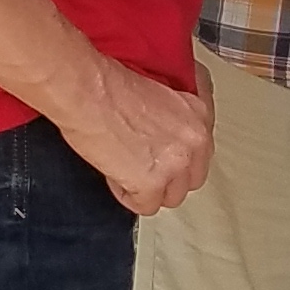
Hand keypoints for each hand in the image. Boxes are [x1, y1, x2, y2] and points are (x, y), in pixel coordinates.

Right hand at [61, 52, 213, 213]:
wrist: (87, 90)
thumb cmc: (109, 83)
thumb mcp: (157, 88)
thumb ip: (172, 114)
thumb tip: (164, 133)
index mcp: (198, 111)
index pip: (202, 148)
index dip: (178, 154)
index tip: (164, 153)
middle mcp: (194, 139)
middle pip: (192, 176)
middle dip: (169, 176)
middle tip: (144, 164)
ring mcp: (176, 163)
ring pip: (172, 196)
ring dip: (151, 189)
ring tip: (128, 171)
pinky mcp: (151, 183)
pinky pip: (146, 206)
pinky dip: (128, 195)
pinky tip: (115, 175)